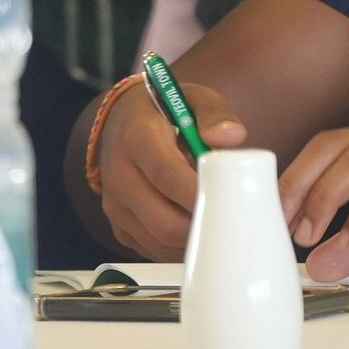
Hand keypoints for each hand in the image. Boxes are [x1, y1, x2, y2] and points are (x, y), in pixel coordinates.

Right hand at [95, 81, 247, 259]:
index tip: (227, 200)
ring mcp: (115, 205)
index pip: (168, 176)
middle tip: (228, 216)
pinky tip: (194, 224)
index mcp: (137, 138)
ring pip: (160, 242)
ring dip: (192, 238)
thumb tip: (233, 138)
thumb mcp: (192, 98)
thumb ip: (214, 114)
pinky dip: (178, 246)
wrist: (122, 121)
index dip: (199, 195)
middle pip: (164, 221)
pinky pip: (152, 250)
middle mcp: (119, 175)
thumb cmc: (165, 111)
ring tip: (212, 216)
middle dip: (201, 225)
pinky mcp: (118, 226)